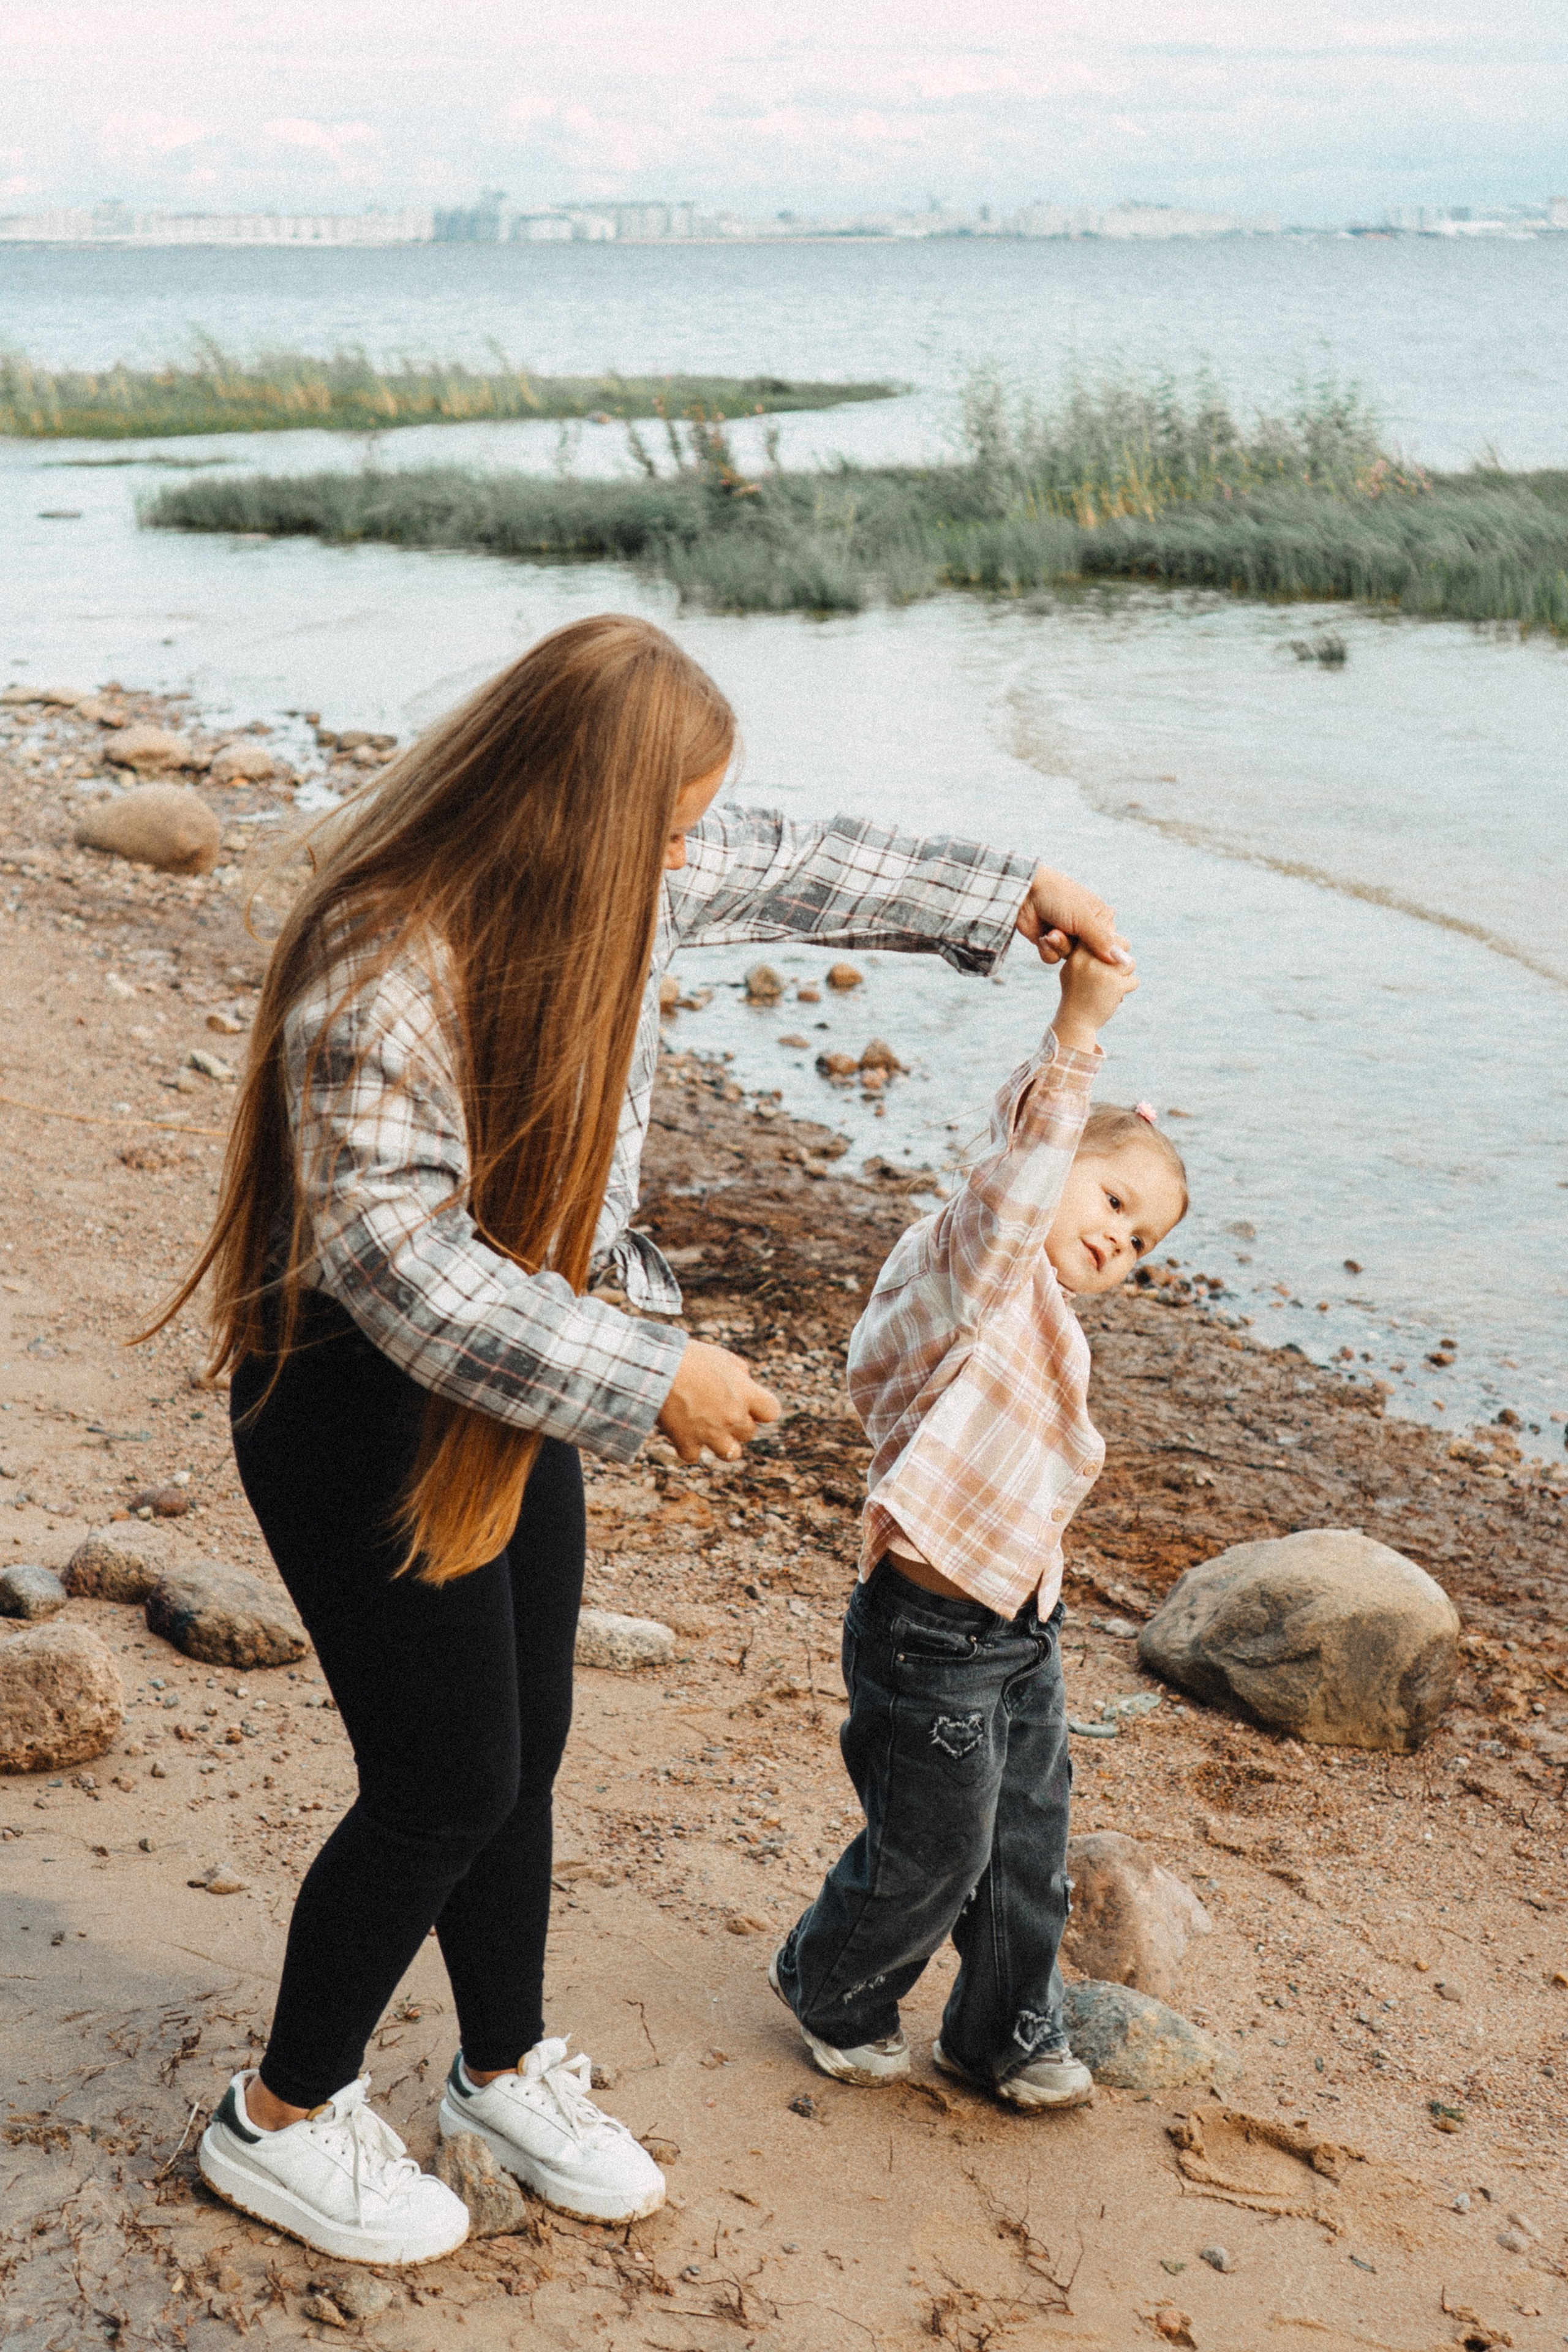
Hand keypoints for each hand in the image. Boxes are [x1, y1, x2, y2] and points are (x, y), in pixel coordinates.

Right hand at [657, 1339, 780, 1462]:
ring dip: (721, 1443)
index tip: (748, 1403)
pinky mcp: (687, 1443)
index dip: (760, 1408)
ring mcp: (711, 1434)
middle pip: (749, 1433)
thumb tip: (746, 1381)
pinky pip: (693, 1456)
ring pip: (731, 1453)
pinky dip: (687, 1447)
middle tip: (718, 1409)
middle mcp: (733, 1417)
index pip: (771, 1412)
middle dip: (737, 1423)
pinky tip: (680, 1433)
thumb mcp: (721, 1356)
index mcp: (746, 1394)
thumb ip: (739, 1371)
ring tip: (707, 1429)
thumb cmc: (689, 1357)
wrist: (655, 1369)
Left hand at [1015, 865, 1127, 967]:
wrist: (1025, 893)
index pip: (1110, 945)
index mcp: (1100, 918)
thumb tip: (1122, 960)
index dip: (1102, 952)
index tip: (1092, 950)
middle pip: (1089, 956)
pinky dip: (1047, 949)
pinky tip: (1042, 936)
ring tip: (1051, 933)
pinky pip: (1053, 959)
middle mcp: (1085, 929)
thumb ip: (1102, 940)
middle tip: (1067, 934)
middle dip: (1076, 949)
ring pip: (1070, 959)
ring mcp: (1067, 937)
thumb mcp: (1084, 918)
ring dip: (1059, 947)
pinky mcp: (1049, 944)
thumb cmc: (1059, 898)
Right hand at [1054, 941, 1137, 1051]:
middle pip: (1122, 944)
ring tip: (1114, 984)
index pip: (1104, 934)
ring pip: (1130, 962)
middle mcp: (1090, 960)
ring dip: (1126, 974)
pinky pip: (1134, 981)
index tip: (1108, 955)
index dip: (1112, 942)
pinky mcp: (1116, 986)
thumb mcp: (1072, 968)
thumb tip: (1110, 934)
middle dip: (1122, 956)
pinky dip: (1128, 989)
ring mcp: (1103, 972)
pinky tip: (1116, 996)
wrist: (1076, 1021)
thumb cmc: (1076, 993)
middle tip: (1116, 969)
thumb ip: (1085, 952)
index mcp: (1079, 953)